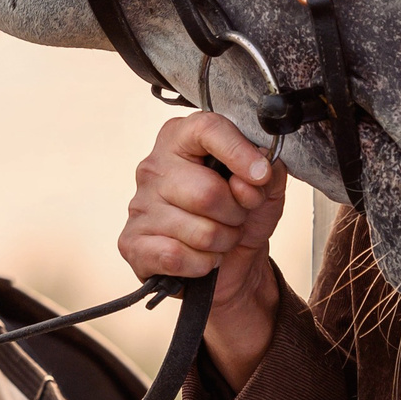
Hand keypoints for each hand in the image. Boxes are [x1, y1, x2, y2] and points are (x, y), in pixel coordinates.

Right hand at [118, 111, 287, 387]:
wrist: (232, 272)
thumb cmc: (247, 218)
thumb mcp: (269, 188)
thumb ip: (267, 168)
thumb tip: (256, 172)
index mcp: (185, 139)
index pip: (206, 127)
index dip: (238, 153)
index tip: (261, 178)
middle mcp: (154, 166)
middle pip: (205, 186)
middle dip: (235, 213)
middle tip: (238, 222)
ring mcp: (138, 206)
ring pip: (194, 225)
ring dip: (221, 242)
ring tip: (220, 243)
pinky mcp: (132, 245)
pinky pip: (173, 253)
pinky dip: (199, 263)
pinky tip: (201, 262)